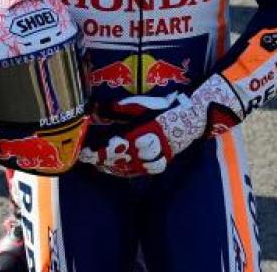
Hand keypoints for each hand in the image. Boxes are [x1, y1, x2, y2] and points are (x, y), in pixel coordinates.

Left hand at [79, 78, 241, 176]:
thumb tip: (97, 109)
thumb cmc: (164, 107)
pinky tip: (119, 171)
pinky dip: (127, 172)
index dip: (98, 151)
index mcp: (140, 133)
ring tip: (100, 166)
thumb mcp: (140, 104)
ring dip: (113, 168)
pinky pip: (141, 172)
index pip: (114, 147)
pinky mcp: (161, 162)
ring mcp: (155, 158)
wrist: (191, 117)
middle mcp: (147, 149)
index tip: (85, 153)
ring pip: (129, 168)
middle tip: (88, 160)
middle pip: (120, 159)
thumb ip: (119, 109)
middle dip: (102, 160)